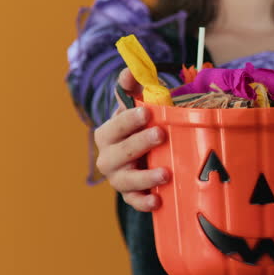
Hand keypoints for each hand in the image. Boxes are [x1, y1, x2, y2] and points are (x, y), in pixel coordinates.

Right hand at [93, 68, 167, 211]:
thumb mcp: (137, 106)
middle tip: (161, 134)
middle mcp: (109, 158)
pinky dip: (143, 202)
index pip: (114, 127)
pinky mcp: (131, 195)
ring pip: (125, 181)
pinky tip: (158, 200)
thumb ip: (133, 88)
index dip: (128, 120)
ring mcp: (119, 178)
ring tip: (165, 173)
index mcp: (108, 134)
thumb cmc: (140, 127)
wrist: (143, 154)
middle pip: (118, 154)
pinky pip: (134, 202)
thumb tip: (129, 71)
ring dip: (144, 178)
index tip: (147, 113)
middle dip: (138, 144)